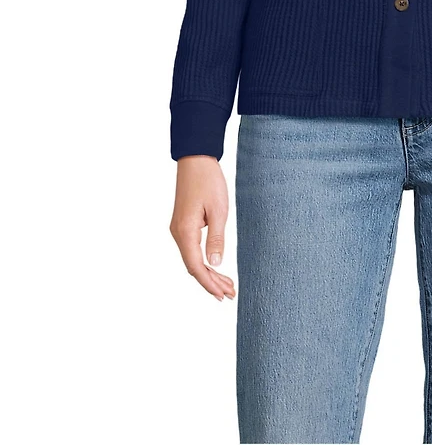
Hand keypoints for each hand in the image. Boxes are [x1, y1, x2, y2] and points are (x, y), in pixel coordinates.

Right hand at [169, 155, 235, 301]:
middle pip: (193, 266)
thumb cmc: (208, 181)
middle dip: (211, 282)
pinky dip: (203, 261)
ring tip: (226, 285)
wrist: (195, 159)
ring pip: (192, 259)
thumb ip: (216, 239)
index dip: (209, 284)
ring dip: (208, 273)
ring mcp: (179, 229)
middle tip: (230, 293)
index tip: (223, 295)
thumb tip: (214, 264)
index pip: (196, 267)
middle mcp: (178, 233)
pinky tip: (214, 266)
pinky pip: (192, 249)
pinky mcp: (183, 223)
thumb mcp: (219, 210)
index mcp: (185, 232)